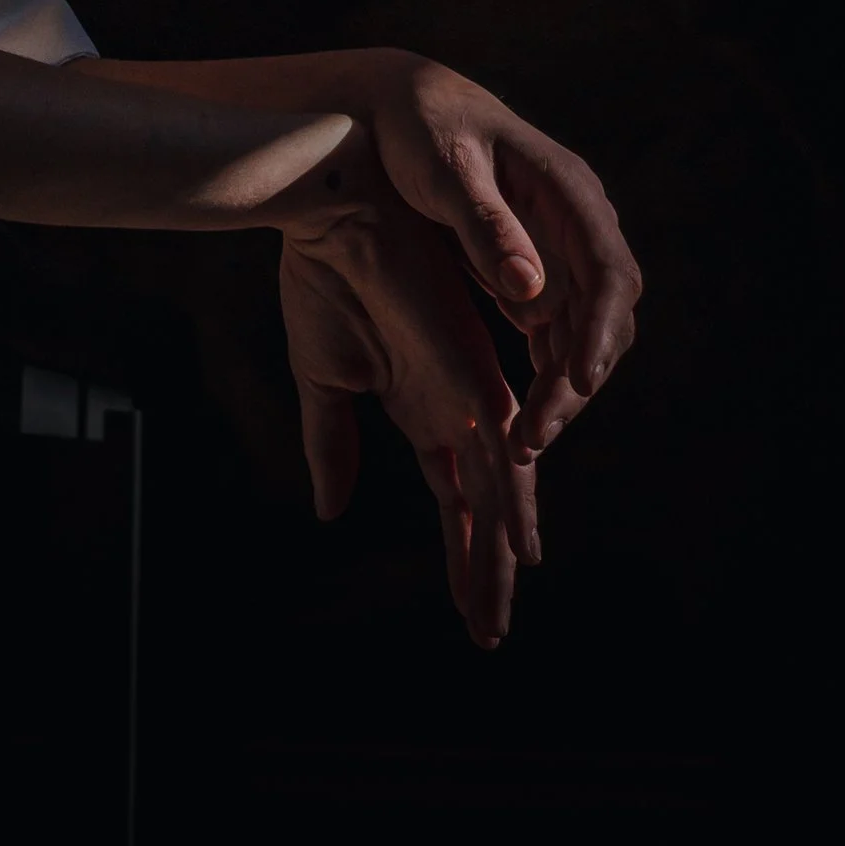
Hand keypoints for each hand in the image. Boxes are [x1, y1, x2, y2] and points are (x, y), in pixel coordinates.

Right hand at [273, 123, 535, 648]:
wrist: (335, 214)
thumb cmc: (327, 279)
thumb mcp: (322, 380)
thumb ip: (332, 444)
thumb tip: (329, 511)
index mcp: (423, 409)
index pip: (455, 501)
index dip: (463, 555)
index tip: (470, 611)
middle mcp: (457, 408)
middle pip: (484, 509)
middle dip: (487, 571)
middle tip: (488, 631)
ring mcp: (469, 393)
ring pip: (499, 494)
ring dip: (499, 556)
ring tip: (495, 616)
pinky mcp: (474, 372)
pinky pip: (504, 447)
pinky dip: (514, 501)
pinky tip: (521, 546)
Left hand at [354, 55, 640, 454]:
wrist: (395, 106)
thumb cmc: (420, 126)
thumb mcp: (444, 168)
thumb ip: (484, 222)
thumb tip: (532, 289)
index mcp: (566, 189)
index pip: (608, 268)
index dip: (601, 329)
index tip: (580, 381)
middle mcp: (574, 223)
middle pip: (604, 314)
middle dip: (578, 377)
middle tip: (535, 434)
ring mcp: (557, 250)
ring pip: (582, 334)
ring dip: (561, 388)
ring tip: (524, 442)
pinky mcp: (534, 271)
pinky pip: (554, 333)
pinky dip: (543, 374)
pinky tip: (518, 418)